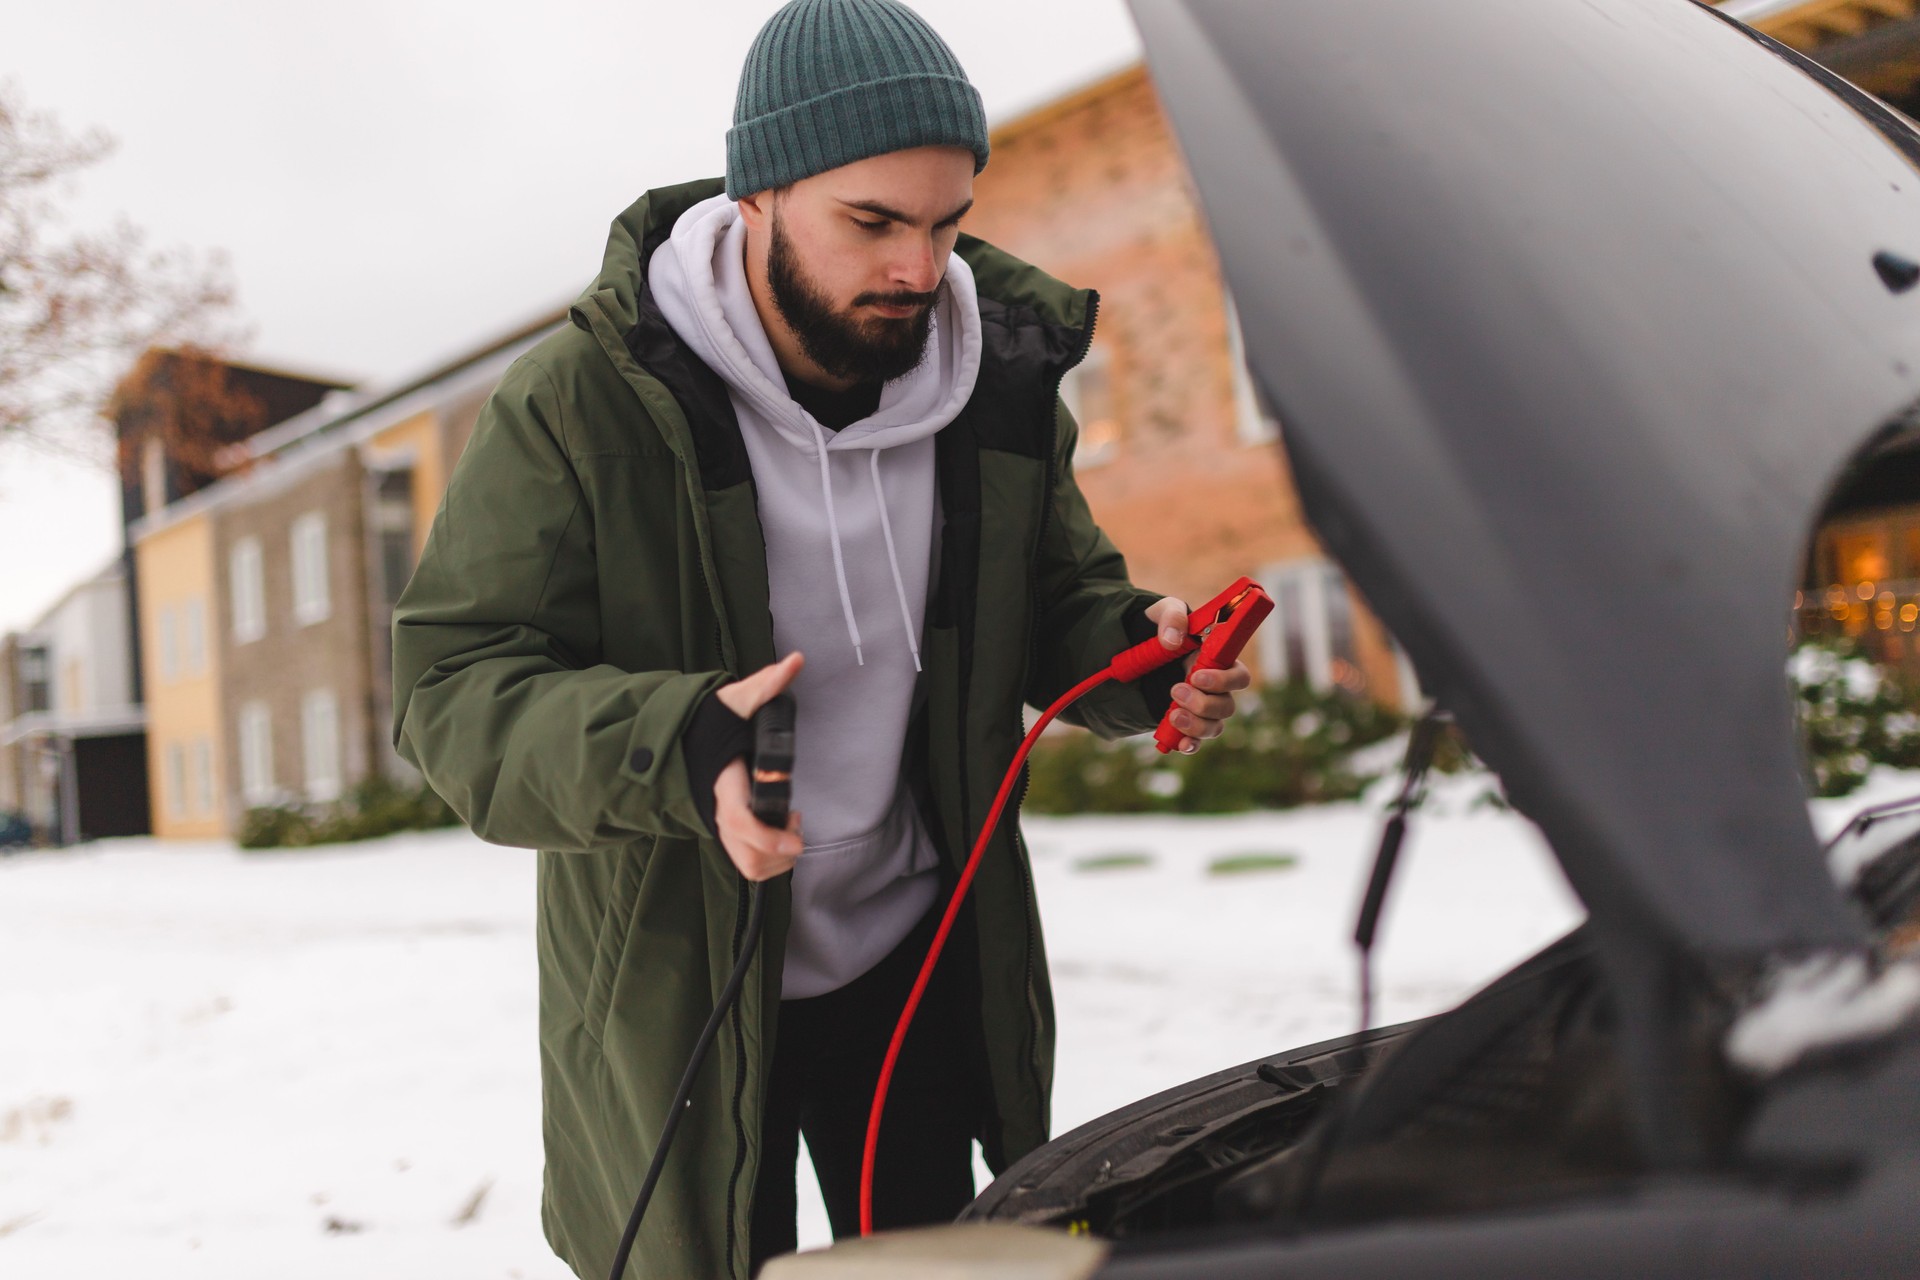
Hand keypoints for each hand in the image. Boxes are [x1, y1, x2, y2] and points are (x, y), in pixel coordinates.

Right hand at [712, 652, 803, 881]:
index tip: (797, 839)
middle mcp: (718, 810)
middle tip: (796, 824)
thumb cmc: (711, 723)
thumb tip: (795, 660)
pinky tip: (778, 833)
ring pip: (748, 865)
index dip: (769, 836)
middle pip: (748, 854)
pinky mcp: (725, 834)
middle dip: (780, 850)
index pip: (740, 820)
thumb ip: (766, 684)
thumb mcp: (735, 700)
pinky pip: (746, 863)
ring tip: (789, 829)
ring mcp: (719, 826)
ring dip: (777, 859)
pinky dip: (768, 860)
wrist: (681, 743)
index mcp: (722, 783)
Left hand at [1145, 597, 1253, 754]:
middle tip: (1175, 690)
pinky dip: (1190, 745)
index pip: (1239, 677)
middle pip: (1227, 707)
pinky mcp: (1184, 722)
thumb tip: (1172, 641)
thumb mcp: (1164, 611)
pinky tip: (1179, 744)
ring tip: (1171, 714)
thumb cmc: (1162, 627)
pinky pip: (1196, 741)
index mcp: (1218, 662)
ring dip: (1196, 725)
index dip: (1223, 681)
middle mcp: (1215, 689)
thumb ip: (1172, 616)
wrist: (1135, 647)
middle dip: (1203, 704)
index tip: (1196, 676)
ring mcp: (1201, 708)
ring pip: (1214, 727)